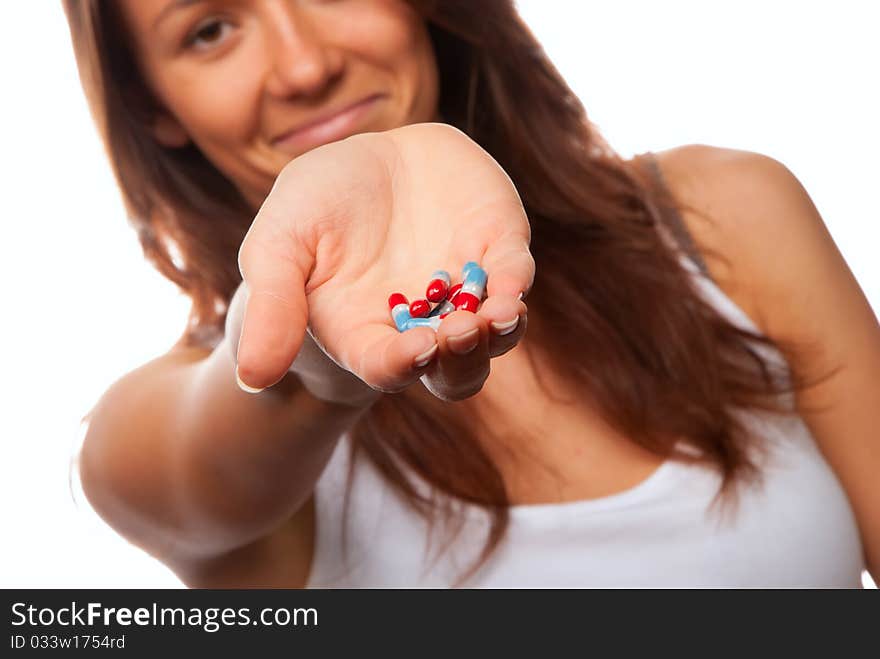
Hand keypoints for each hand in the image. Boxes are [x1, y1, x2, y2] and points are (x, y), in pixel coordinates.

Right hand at [235, 122, 533, 400]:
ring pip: (495, 335)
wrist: (367, 160)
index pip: (388, 366)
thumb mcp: (278, 247)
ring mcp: (465, 291)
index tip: (418, 349)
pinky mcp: (495, 249)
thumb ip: (272, 307)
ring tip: (501, 314)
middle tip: (462, 333)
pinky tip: (512, 281)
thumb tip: (254, 376)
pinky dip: (515, 280)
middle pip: (454, 371)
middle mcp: (423, 323)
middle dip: (463, 360)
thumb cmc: (313, 209)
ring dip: (501, 332)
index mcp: (367, 333)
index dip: (404, 364)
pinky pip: (512, 275)